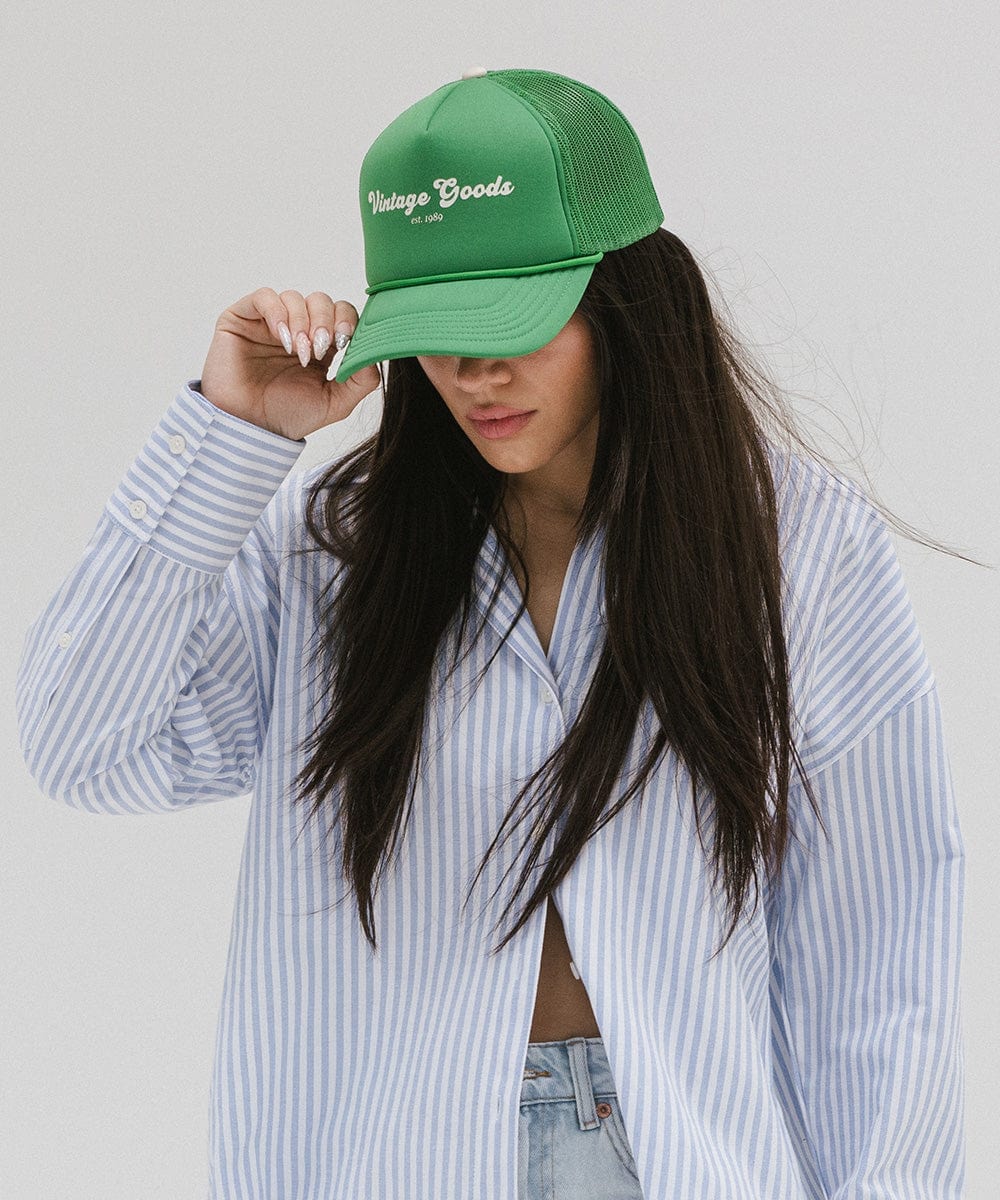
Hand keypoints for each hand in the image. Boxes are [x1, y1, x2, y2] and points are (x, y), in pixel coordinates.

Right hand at [199, 288, 380, 439]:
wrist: (251, 428)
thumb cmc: (288, 416)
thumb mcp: (336, 403)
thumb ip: (361, 380)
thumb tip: (376, 353)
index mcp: (320, 346)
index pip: (342, 314)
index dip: (347, 321)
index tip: (345, 341)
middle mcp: (296, 329)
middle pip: (322, 301)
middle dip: (326, 321)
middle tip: (320, 348)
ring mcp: (269, 322)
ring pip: (295, 297)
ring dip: (303, 322)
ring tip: (299, 352)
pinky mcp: (242, 318)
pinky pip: (264, 297)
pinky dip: (278, 314)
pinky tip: (282, 339)